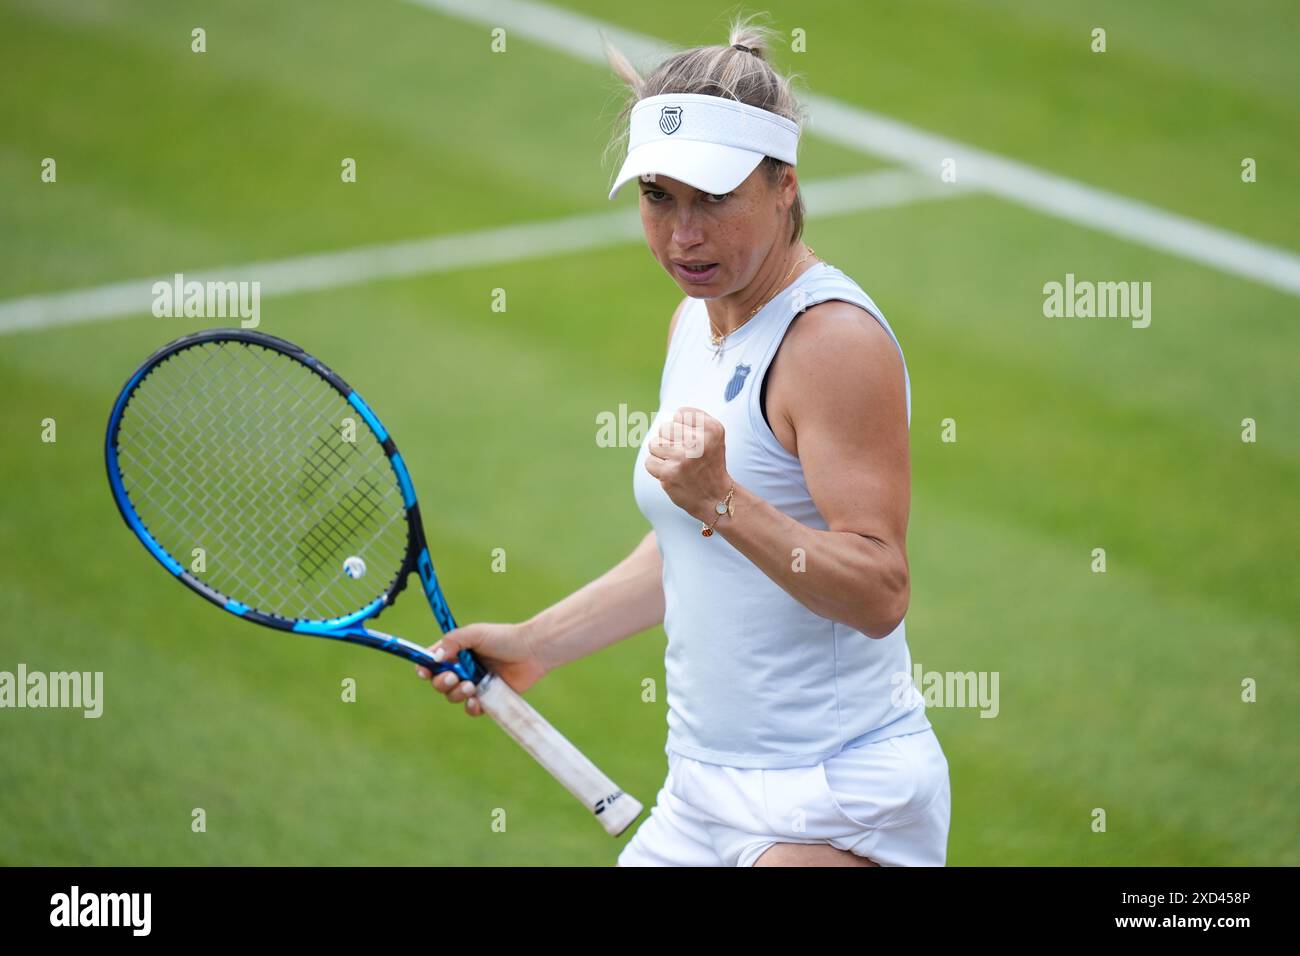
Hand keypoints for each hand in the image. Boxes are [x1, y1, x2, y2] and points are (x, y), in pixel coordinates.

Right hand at [415, 621, 548, 717]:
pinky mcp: (487, 698)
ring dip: (456, 694)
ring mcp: (474, 684)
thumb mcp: (475, 633)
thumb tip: (434, 658)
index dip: (425, 669)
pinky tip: (476, 701)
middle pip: (438, 683)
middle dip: (442, 682)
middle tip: (455, 677)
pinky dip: (470, 707)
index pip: (432, 663)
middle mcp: (462, 669)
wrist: (531, 651)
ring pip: (452, 697)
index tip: (425, 672)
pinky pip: (471, 709)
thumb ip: (452, 641)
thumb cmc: (504, 638)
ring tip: (471, 686)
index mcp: (456, 652)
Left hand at [644, 406, 732, 523]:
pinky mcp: (669, 473)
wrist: (716, 497)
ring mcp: (683, 458)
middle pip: (665, 428)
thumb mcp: (714, 436)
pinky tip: (671, 473)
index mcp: (712, 429)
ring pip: (654, 443)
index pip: (680, 414)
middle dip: (669, 440)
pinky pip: (649, 461)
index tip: (693, 441)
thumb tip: (670, 415)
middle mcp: (699, 441)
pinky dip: (656, 468)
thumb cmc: (710, 462)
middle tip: (683, 455)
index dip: (682, 427)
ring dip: (661, 454)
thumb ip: (695, 419)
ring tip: (676, 463)